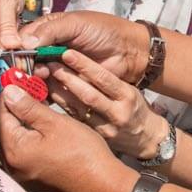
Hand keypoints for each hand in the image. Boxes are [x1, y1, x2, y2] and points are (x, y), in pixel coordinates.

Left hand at [0, 84, 136, 191]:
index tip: (15, 79)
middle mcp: (11, 165)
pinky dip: (25, 135)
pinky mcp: (32, 178)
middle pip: (2, 129)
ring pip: (11, 140)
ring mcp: (21, 174)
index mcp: (14, 150)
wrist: (102, 186)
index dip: (7, 94)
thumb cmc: (82, 153)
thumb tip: (9, 92)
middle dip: (10, 107)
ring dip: (17, 121)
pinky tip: (37, 125)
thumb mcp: (56, 123)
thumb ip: (29, 107)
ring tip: (31, 102)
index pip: (0, 115)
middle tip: (24, 88)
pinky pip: (20, 151)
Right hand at [18, 11, 148, 84]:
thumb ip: (51, 31)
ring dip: (36, 76)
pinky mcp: (67, 84)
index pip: (24, 38)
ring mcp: (57, 67)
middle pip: (27, 59)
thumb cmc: (105, 31)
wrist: (129, 51)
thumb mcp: (76, 24)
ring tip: (44, 74)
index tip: (14, 54)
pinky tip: (47, 88)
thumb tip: (24, 42)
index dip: (16, 47)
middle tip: (29, 67)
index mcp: (49, 29)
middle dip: (25, 64)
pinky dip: (46, 90)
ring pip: (37, 75)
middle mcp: (49, 48)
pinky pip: (51, 89)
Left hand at [48, 49, 168, 159]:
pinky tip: (49, 95)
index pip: (104, 78)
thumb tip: (81, 62)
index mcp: (128, 96)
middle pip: (88, 94)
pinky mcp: (95, 137)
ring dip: (59, 92)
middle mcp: (117, 113)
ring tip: (45, 77)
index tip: (67, 53)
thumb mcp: (129, 91)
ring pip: (78, 108)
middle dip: (67, 78)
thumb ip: (109, 80)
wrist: (146, 138)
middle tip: (49, 63)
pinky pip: (74, 119)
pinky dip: (61, 106)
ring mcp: (106, 128)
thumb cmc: (136, 108)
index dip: (84, 65)